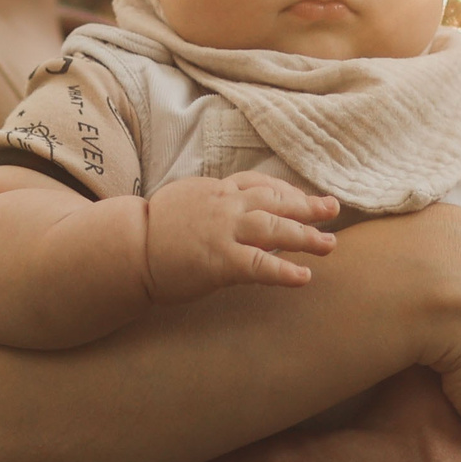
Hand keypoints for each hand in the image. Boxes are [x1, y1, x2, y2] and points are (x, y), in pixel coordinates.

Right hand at [143, 173, 339, 302]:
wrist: (127, 248)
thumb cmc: (151, 231)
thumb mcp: (185, 202)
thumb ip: (212, 203)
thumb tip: (235, 210)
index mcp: (215, 191)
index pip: (258, 184)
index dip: (285, 191)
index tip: (303, 197)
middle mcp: (224, 206)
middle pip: (274, 201)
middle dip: (306, 205)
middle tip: (332, 209)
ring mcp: (223, 232)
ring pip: (273, 227)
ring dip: (305, 235)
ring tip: (329, 245)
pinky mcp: (219, 261)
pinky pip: (258, 264)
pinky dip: (283, 270)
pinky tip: (303, 277)